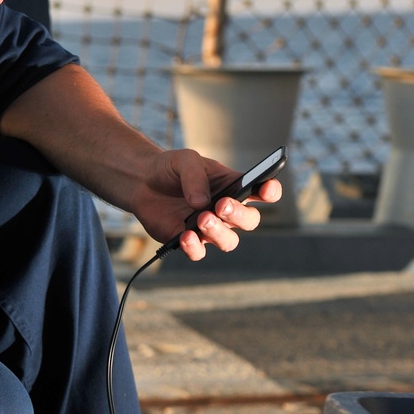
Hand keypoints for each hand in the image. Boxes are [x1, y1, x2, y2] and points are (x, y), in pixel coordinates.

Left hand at [129, 147, 281, 259]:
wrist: (143, 182)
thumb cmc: (171, 169)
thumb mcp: (184, 161)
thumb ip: (195, 176)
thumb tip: (202, 202)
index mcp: (234, 186)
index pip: (263, 191)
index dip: (270, 191)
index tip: (265, 188)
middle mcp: (227, 211)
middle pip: (250, 220)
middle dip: (239, 214)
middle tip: (222, 204)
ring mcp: (210, 228)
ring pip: (229, 241)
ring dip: (219, 232)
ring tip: (202, 218)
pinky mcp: (189, 242)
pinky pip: (199, 253)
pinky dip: (194, 247)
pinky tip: (184, 236)